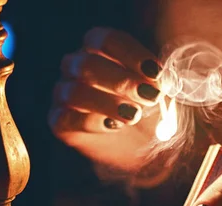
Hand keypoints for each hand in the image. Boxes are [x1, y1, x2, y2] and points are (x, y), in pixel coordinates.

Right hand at [48, 27, 162, 172]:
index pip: (106, 40)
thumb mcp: (159, 94)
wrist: (140, 149)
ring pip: (75, 92)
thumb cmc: (149, 112)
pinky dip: (92, 122)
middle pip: (88, 64)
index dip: (131, 54)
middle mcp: (76, 66)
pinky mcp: (60, 122)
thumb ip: (157, 83)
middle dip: (122, 81)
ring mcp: (64, 93)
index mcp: (99, 50)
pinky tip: (114, 127)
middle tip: (150, 96)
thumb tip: (161, 79)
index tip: (156, 73)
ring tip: (134, 115)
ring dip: (108, 104)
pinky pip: (67, 118)